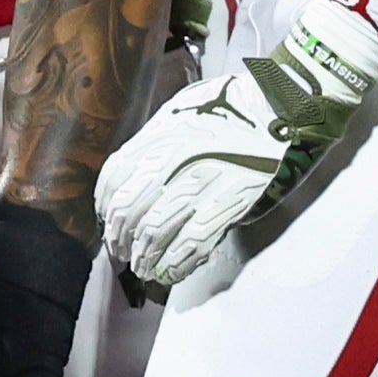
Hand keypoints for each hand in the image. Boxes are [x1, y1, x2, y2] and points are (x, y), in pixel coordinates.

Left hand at [92, 25, 362, 287]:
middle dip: (120, 240)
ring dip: (143, 258)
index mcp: (156, 137)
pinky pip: (192, 244)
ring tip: (142, 268)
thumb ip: (150, 143)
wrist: (272, 105)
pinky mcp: (226, 204)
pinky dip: (176, 264)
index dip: (105, 211)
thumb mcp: (176, 111)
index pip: (113, 182)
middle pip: (129, 212)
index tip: (108, 224)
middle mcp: (170, 162)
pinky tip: (169, 272)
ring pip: (155, 233)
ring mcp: (199, 184)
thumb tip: (131, 175)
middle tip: (122, 253)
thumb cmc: (224, 104)